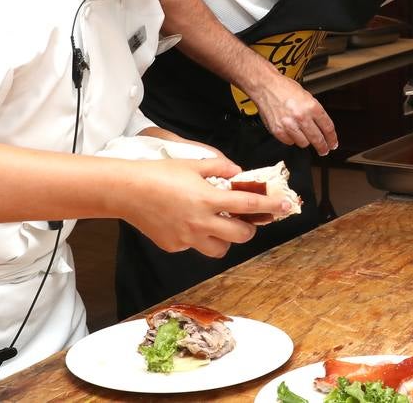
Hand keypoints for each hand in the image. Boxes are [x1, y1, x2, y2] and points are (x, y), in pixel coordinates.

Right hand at [121, 157, 290, 255]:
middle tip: (246, 219)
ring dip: (226, 239)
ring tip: (218, 225)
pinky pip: (195, 247)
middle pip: (241, 235)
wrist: (127, 191)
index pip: (248, 204)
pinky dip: (198, 238)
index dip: (270, 206)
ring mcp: (187, 237)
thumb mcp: (192, 164)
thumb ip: (219, 166)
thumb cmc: (159, 174)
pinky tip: (189, 224)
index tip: (285, 206)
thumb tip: (236, 171)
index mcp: (209, 199)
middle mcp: (201, 222)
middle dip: (249, 228)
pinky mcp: (174, 246)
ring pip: (220, 249)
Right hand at [254, 72, 337, 155]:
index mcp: (311, 106)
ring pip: (304, 143)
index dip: (332, 138)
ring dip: (305, 141)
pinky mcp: (278, 130)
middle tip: (324, 150)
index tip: (333, 143)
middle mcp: (301, 117)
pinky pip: (289, 142)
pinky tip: (291, 131)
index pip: (327, 127)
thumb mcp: (306, 96)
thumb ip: (314, 111)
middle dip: (323, 147)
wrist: (265, 86)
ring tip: (303, 134)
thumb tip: (322, 126)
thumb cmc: (284, 88)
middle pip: (317, 139)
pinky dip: (291, 139)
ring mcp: (289, 125)